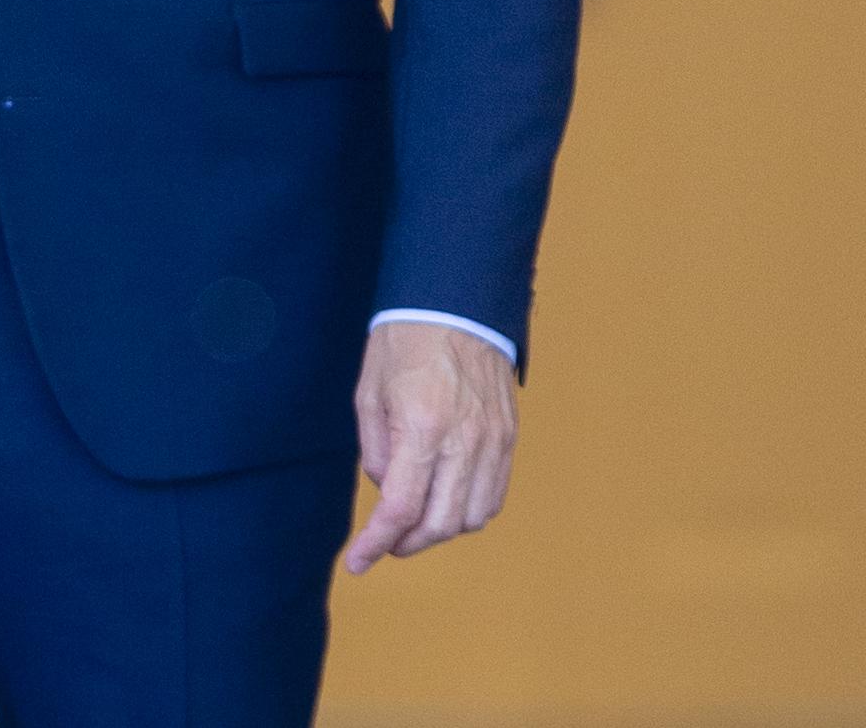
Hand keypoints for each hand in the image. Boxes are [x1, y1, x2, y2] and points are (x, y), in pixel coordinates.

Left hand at [345, 319, 517, 572]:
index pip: (400, 508)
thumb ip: (374, 452)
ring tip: (416, 518)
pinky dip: (468, 510)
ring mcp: (493, 439)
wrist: (457, 302)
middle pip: (440, 524)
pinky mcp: (509, 436)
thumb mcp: (370, 393)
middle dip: (407, 543)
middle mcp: (465, 439)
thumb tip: (387, 494)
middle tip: (386, 542)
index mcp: (423, 426)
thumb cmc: (405, 342)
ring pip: (472, 518)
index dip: (375, 543)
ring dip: (440, 530)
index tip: (357, 562)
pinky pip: (494, 495)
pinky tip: (446, 499)